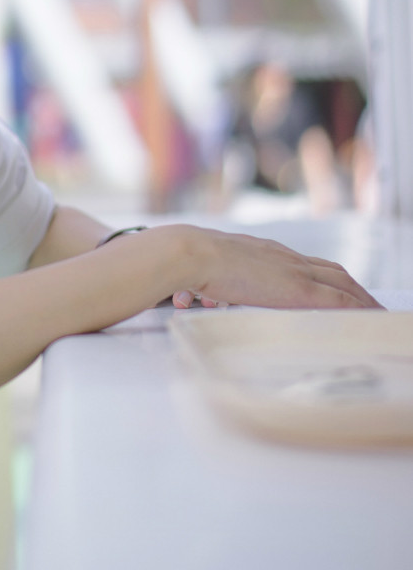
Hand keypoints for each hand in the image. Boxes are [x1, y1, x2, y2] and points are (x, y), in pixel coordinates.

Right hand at [175, 226, 383, 310]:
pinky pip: (338, 298)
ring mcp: (294, 271)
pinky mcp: (297, 288)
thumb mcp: (210, 272)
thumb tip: (196, 297)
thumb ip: (215, 281)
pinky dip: (358, 307)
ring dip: (363, 298)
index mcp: (268, 253)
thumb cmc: (192, 264)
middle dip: (355, 288)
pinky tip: (370, 317)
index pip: (310, 264)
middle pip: (333, 271)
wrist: (192, 254)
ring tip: (377, 313)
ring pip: (343, 282)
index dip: (330, 277)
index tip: (341, 289)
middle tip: (370, 304)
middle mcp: (286, 257)